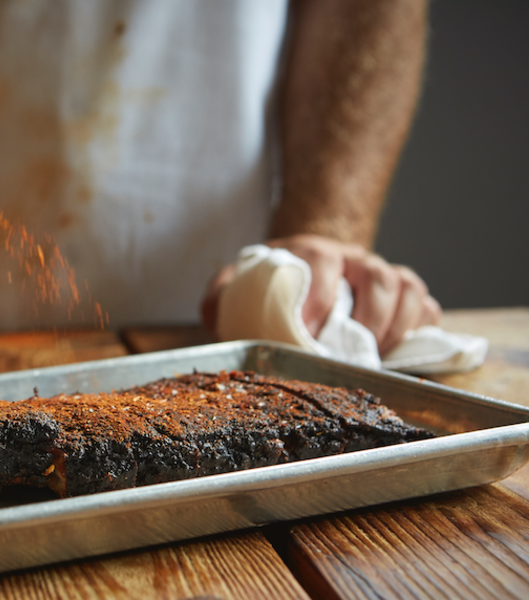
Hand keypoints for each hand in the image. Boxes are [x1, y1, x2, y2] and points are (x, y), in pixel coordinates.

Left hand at [202, 234, 440, 355]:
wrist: (310, 265)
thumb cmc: (277, 282)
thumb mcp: (243, 282)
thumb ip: (224, 293)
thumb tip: (215, 313)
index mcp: (313, 251)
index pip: (322, 262)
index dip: (320, 297)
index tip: (308, 333)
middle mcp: (353, 258)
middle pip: (376, 276)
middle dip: (366, 318)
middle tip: (346, 355)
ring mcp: (384, 274)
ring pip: (407, 290)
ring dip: (394, 328)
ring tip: (373, 359)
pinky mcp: (406, 294)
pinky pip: (426, 307)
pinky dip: (418, 331)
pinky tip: (398, 354)